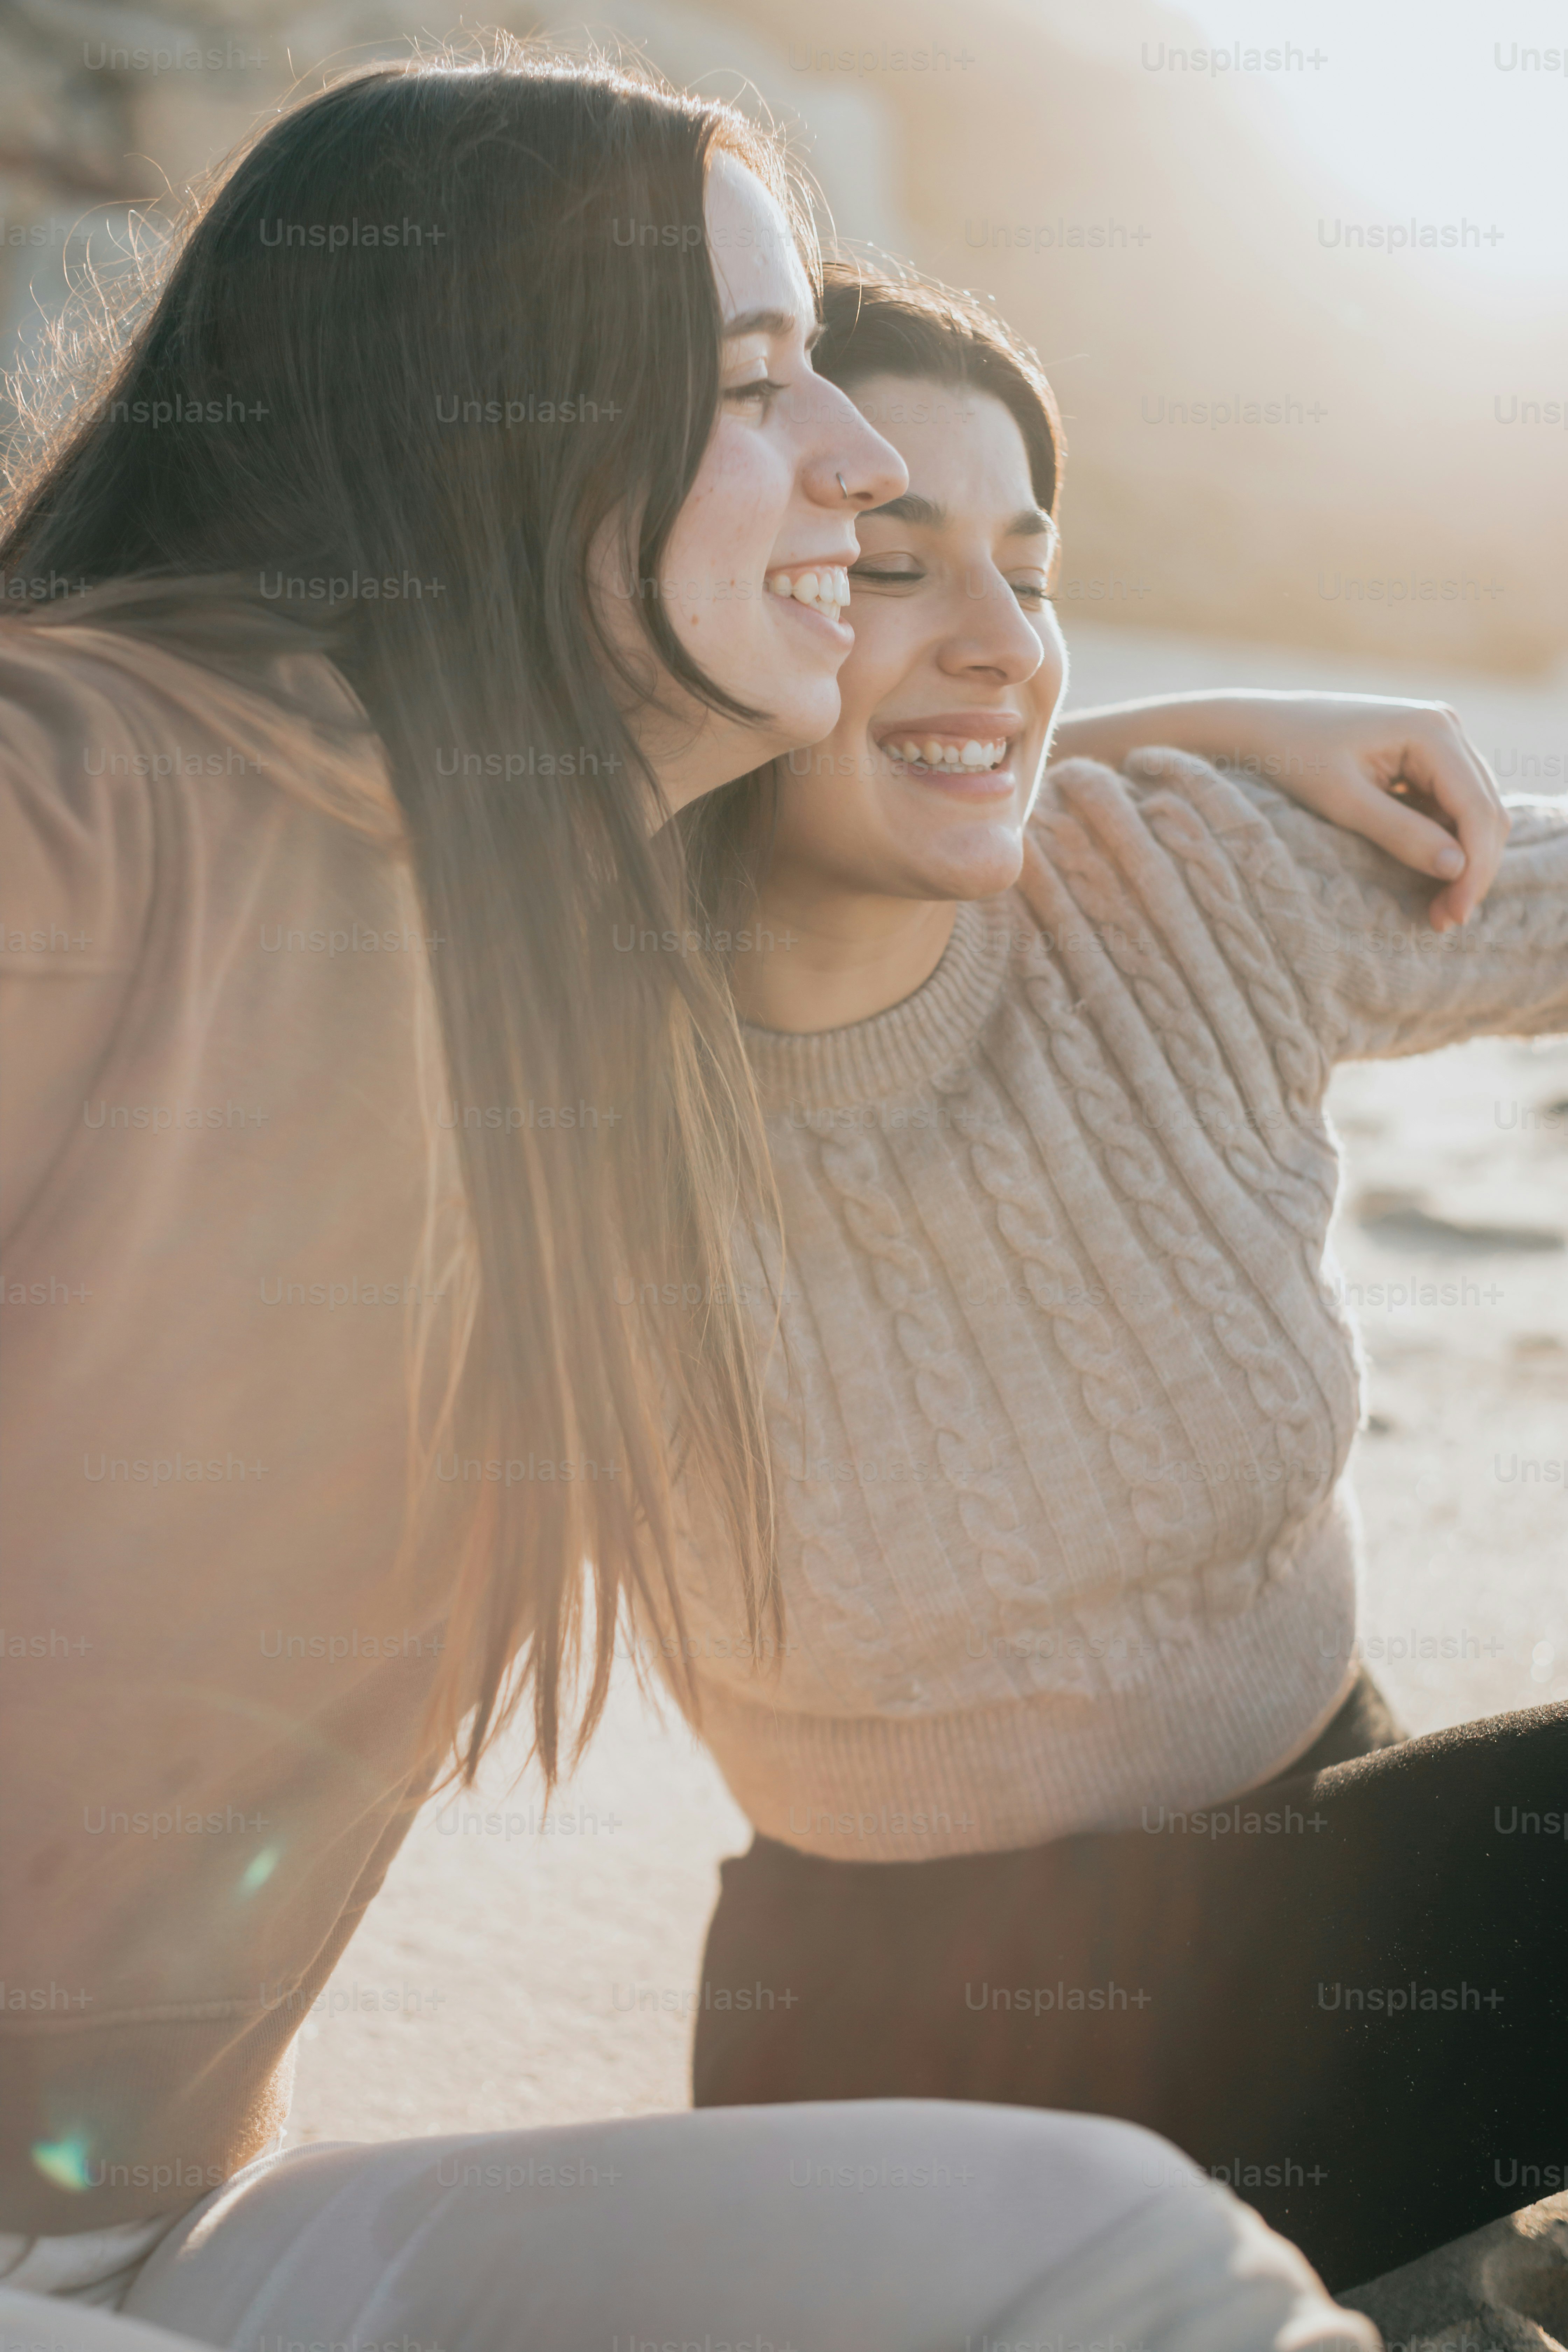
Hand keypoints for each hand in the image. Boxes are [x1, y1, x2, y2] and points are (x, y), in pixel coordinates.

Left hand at [1053, 689, 1510, 932]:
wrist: (1256, 730)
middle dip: (1472, 869)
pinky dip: (1443, 845)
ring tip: (1436, 910)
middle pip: (1485, 810)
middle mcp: (1445, 727)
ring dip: (1461, 861)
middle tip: (1446, 922)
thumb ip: (1401, 834)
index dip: (1475, 867)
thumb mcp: (1343, 803)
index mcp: (1432, 729)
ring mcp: (1436, 741)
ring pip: (1472, 812)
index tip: (1454, 914)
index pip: (1478, 808)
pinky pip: (1448, 808)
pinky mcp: (1422, 759)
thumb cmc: (1290, 759)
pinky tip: (1424, 878)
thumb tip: (1456, 869)